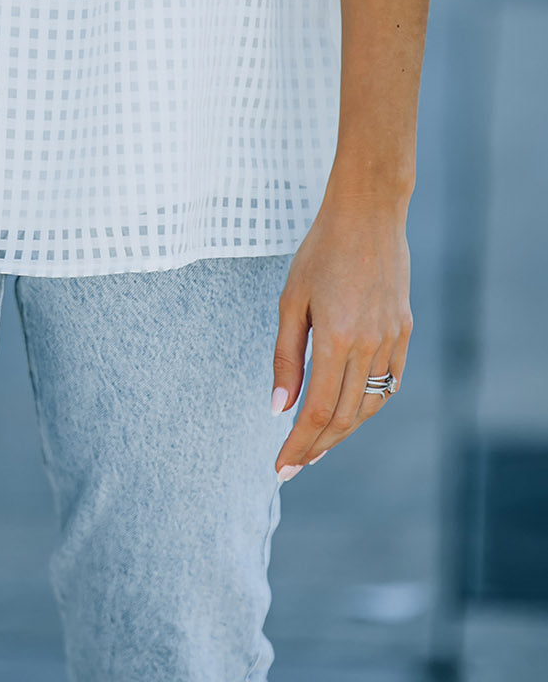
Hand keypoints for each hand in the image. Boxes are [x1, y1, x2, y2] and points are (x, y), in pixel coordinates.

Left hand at [270, 197, 412, 477]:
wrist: (368, 214)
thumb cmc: (320, 252)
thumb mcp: (291, 301)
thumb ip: (285, 357)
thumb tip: (278, 409)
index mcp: (336, 339)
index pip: (318, 411)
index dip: (299, 444)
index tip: (280, 467)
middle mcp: (369, 345)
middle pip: (345, 417)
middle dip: (317, 446)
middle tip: (293, 465)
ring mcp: (391, 339)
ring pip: (370, 405)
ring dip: (343, 430)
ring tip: (317, 444)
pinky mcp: (403, 331)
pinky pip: (388, 382)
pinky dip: (368, 404)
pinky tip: (349, 411)